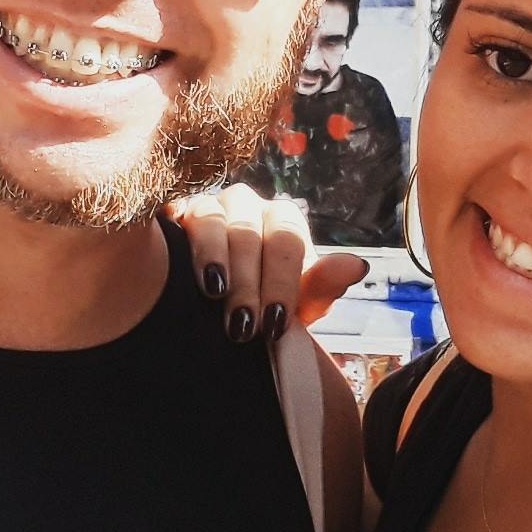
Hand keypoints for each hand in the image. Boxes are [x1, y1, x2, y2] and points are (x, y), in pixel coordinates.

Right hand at [165, 184, 368, 340]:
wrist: (226, 305)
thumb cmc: (267, 300)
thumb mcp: (299, 302)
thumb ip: (325, 285)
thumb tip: (358, 266)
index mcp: (283, 220)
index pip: (287, 243)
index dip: (282, 283)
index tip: (275, 322)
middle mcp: (247, 205)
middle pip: (249, 234)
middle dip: (248, 283)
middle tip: (243, 326)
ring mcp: (208, 205)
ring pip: (212, 221)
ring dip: (213, 258)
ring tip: (214, 292)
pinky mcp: (174, 215)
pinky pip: (173, 215)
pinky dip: (176, 234)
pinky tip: (173, 261)